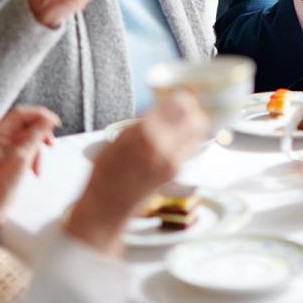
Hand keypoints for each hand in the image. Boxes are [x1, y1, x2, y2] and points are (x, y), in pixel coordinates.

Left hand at [0, 105, 60, 229]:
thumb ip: (36, 134)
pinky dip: (35, 157)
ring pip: (30, 137)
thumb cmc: (0, 183)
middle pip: (27, 125)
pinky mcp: (11, 154)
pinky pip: (29, 147)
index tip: (54, 121)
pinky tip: (35, 170)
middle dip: (40, 136)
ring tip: (38, 165)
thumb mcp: (21, 155)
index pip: (20, 114)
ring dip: (38, 150)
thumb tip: (48, 119)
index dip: (39, 115)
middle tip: (51, 143)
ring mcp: (5, 145)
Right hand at [65, 90, 208, 256]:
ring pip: (198, 133)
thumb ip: (141, 123)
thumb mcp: (117, 141)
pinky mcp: (176, 172)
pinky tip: (176, 138)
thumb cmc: (105, 175)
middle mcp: (164, 146)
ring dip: (193, 123)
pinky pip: (191, 148)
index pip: (179, 105)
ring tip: (181, 121)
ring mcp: (173, 161)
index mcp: (145, 133)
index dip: (181, 97)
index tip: (178, 94)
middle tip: (184, 106)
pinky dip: (188, 139)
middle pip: (196, 118)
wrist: (107, 208)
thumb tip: (160, 107)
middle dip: (192, 109)